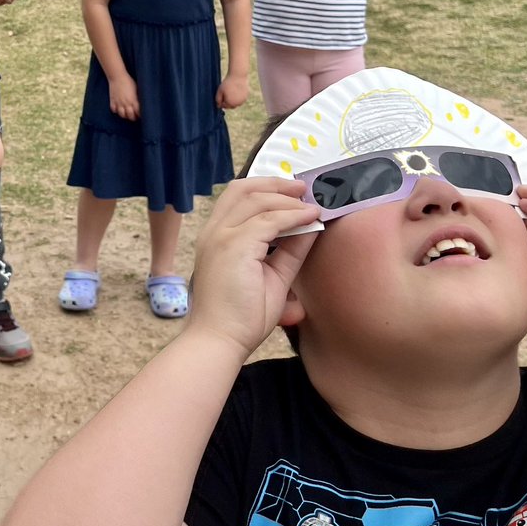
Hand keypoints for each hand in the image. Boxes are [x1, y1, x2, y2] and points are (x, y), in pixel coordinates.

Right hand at [108, 73, 138, 120]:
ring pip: (122, 114)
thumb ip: (138, 98)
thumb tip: (141, 103)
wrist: (117, 76)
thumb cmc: (129, 81)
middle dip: (133, 117)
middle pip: (130, 116)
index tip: (141, 115)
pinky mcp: (112, 101)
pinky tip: (118, 109)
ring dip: (125, 115)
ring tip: (127, 114)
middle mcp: (126, 103)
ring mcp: (118, 103)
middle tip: (135, 116)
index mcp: (133, 100)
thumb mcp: (137, 89)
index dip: (140, 115)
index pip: (138, 112)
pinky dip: (116, 111)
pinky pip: (114, 110)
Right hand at [189, 178, 319, 357]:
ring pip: (257, 200)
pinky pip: (268, 220)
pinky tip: (311, 218)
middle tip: (305, 190)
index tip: (294, 193)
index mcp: (216, 236)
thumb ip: (288, 250)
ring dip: (288, 200)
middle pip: (244, 189)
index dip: (267, 188)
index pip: (237, 197)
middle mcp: (214, 231)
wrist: (219, 341)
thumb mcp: (272, 275)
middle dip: (277, 184)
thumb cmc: (240, 317)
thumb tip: (310, 225)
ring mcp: (221, 236)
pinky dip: (292, 216)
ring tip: (312, 206)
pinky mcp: (233, 246)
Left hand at [216, 74, 247, 109]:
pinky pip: (241, 98)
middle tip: (226, 93)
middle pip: (231, 106)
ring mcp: (243, 100)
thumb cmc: (227, 83)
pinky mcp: (246, 96)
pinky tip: (235, 90)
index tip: (221, 94)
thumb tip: (218, 106)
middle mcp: (237, 104)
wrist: (238, 76)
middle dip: (228, 102)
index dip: (221, 102)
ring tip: (231, 91)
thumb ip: (218, 100)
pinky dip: (238, 96)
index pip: (224, 106)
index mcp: (230, 103)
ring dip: (233, 100)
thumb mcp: (219, 91)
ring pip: (236, 103)